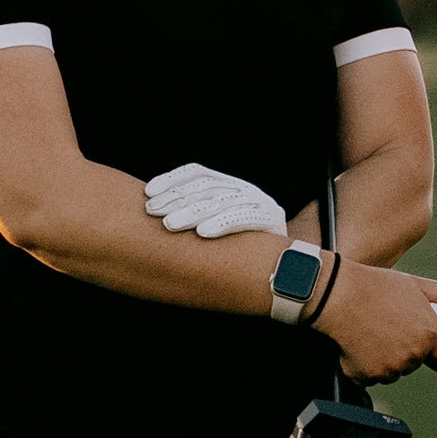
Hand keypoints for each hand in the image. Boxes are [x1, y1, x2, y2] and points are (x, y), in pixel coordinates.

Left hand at [144, 163, 287, 237]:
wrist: (288, 265)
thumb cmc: (241, 246)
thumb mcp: (219, 222)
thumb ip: (196, 212)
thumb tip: (154, 210)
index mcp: (229, 183)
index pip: (197, 172)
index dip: (172, 179)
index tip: (148, 193)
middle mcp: (243, 188)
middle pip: (205, 187)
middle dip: (176, 198)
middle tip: (152, 211)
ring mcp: (258, 202)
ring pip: (220, 202)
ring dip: (192, 212)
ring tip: (170, 224)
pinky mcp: (271, 220)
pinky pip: (243, 219)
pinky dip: (222, 224)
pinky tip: (203, 233)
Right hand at [316, 260, 436, 384]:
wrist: (338, 293)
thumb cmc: (376, 285)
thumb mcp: (413, 283)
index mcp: (430, 335)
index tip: (427, 345)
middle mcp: (414, 356)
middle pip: (415, 362)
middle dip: (405, 348)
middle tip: (386, 322)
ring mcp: (391, 369)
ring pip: (393, 370)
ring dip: (385, 357)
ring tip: (370, 329)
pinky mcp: (368, 376)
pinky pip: (371, 376)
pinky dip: (364, 364)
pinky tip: (356, 341)